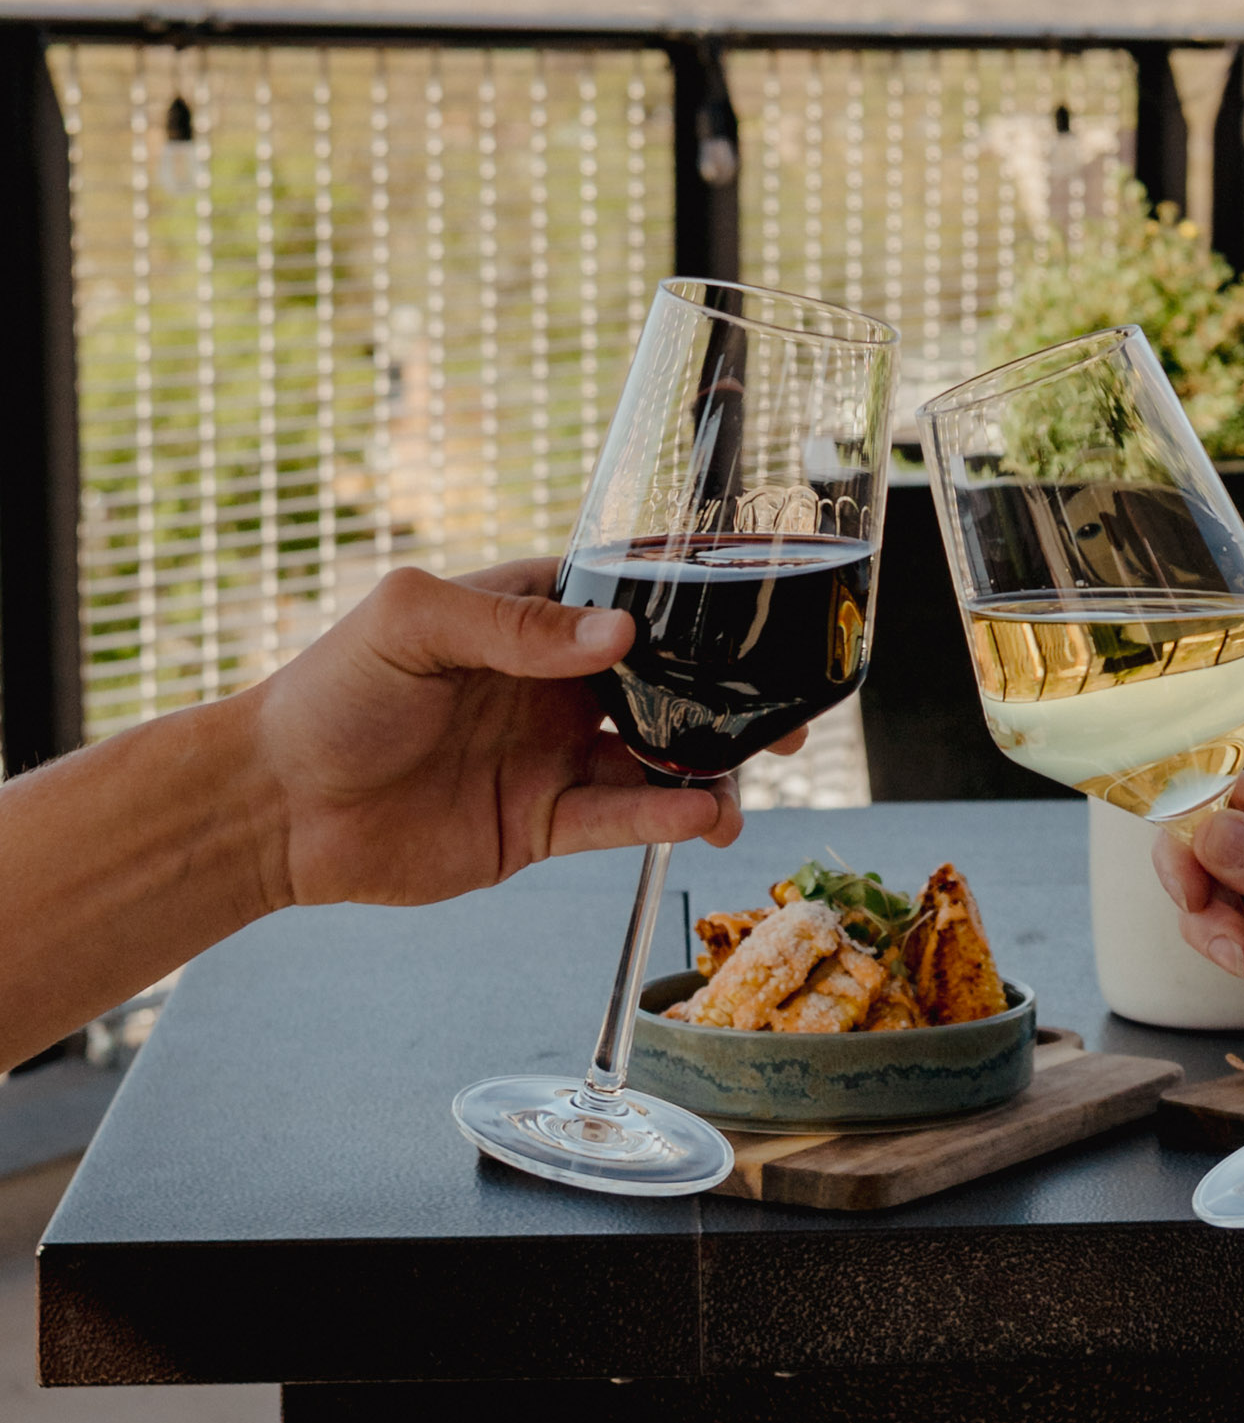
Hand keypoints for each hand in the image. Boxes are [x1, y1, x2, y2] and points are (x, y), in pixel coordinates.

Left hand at [252, 560, 796, 908]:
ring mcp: (550, 754)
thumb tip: (619, 636)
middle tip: (788, 718)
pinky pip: (619, 819)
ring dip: (709, 769)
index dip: (697, 609)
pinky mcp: (539, 824)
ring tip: (740, 787)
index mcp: (527, 616)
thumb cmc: (328, 694)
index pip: (630, 598)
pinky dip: (664, 817)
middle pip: (666, 685)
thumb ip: (514, 625)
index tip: (759, 616)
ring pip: (657, 759)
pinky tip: (699, 814)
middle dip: (731, 699)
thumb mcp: (412, 624)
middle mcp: (552, 683)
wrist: (276, 807)